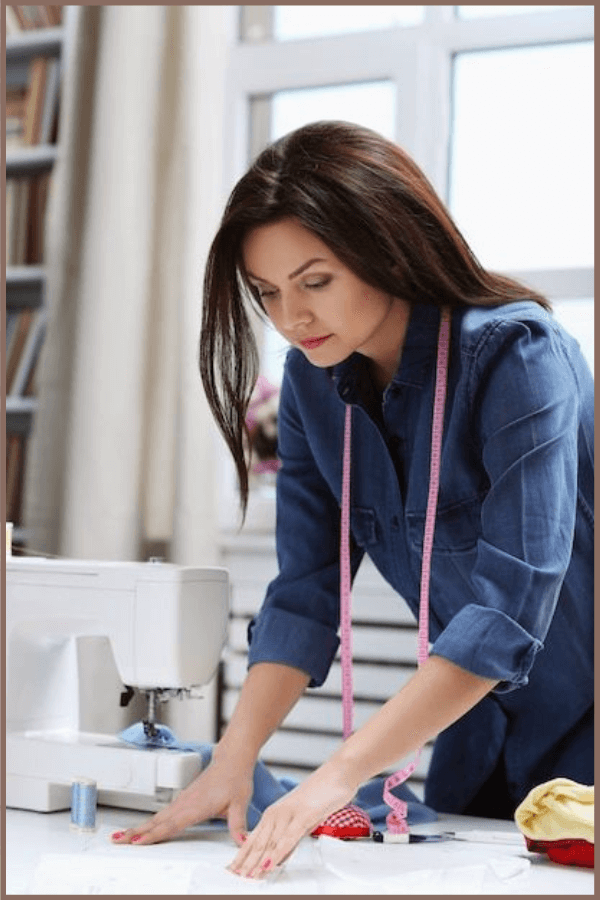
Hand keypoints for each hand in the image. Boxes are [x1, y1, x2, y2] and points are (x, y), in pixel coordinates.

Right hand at [110, 753, 253, 846]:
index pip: (171, 825)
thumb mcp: (240, 803)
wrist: (233, 758)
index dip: (153, 835)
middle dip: (136, 832)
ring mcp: (184, 799)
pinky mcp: (185, 797)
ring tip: (123, 836)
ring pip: (158, 816)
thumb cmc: (235, 778)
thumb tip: (243, 842)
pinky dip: (151, 821)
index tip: (137, 841)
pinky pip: (163, 812)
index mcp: (196, 806)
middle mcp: (186, 803)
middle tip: (117, 840)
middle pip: (157, 821)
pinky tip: (146, 826)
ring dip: (139, 826)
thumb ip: (238, 825)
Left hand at [228, 762, 357, 878]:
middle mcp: (277, 813)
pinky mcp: (303, 815)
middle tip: (235, 876)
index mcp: (274, 813)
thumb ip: (290, 837)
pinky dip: (278, 853)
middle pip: (257, 842)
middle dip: (246, 862)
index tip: (234, 869)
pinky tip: (270, 864)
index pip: (254, 838)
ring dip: (258, 861)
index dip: (243, 855)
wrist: (338, 773)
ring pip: (269, 842)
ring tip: (248, 876)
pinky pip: (288, 838)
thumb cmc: (321, 793)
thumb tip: (281, 855)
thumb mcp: (302, 820)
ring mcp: (289, 814)